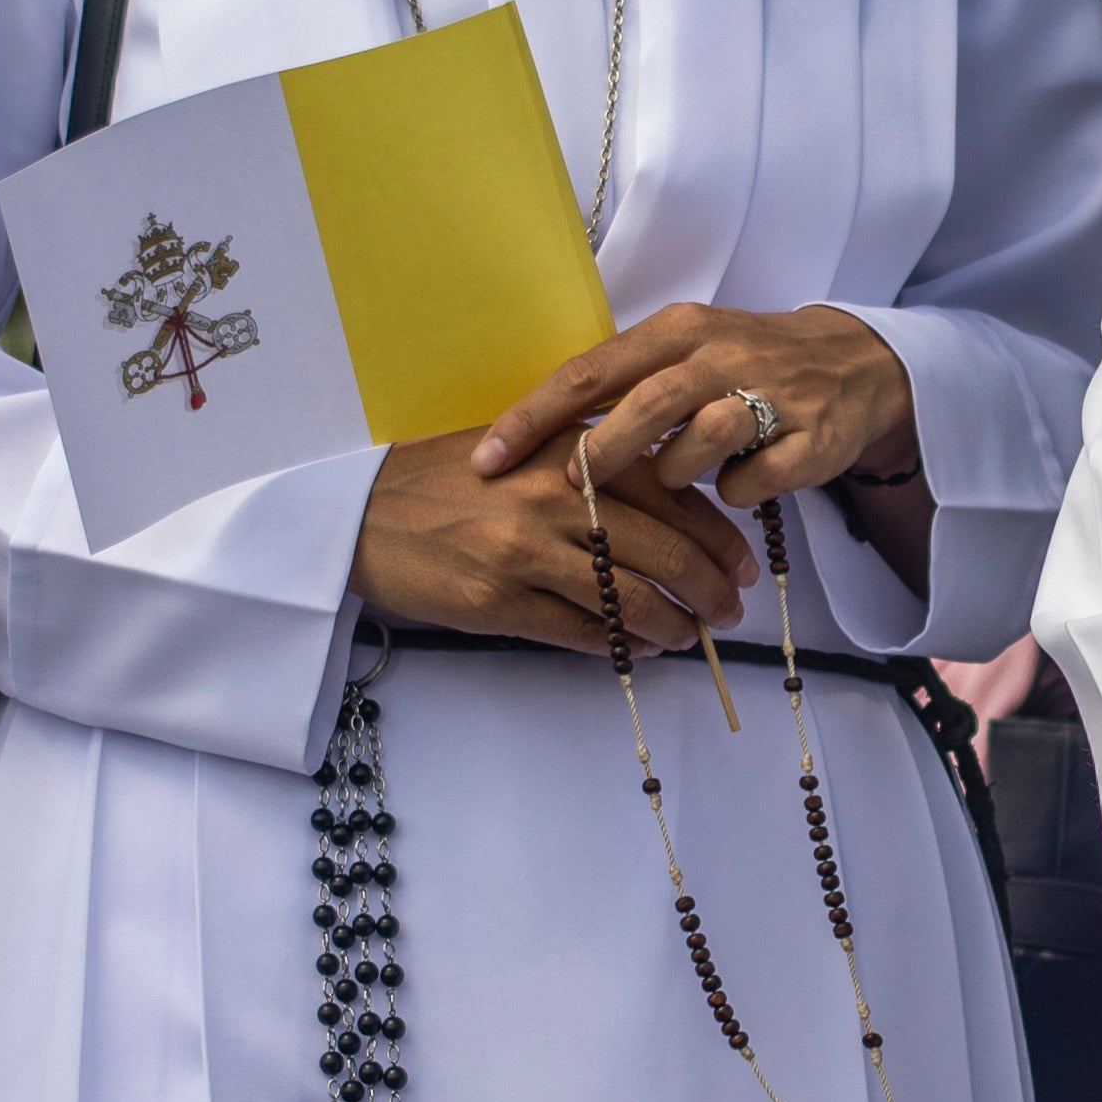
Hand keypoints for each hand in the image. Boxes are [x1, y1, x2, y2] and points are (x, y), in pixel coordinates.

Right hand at [353, 429, 753, 653]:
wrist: (359, 513)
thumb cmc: (445, 479)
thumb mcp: (522, 450)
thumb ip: (590, 467)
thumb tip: (666, 509)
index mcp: (567, 452)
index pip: (670, 493)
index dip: (716, 534)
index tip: (743, 563)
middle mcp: (553, 497)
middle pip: (663, 551)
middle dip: (710, 588)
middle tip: (730, 610)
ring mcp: (525, 551)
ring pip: (628, 599)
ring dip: (673, 625)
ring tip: (691, 637)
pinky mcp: (497, 601)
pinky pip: (580, 632)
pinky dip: (619, 646)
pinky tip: (638, 650)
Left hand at [474, 302, 915, 507]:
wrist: (855, 363)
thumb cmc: (746, 364)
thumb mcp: (684, 354)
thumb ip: (624, 385)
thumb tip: (541, 436)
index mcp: (678, 330)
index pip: (589, 371)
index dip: (533, 418)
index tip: (487, 460)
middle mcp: (721, 353)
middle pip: (643, 405)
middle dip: (599, 454)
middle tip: (569, 489)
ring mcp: (771, 394)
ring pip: (700, 443)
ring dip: (676, 475)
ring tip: (681, 481)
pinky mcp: (812, 437)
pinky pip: (754, 481)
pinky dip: (737, 493)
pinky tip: (740, 485)